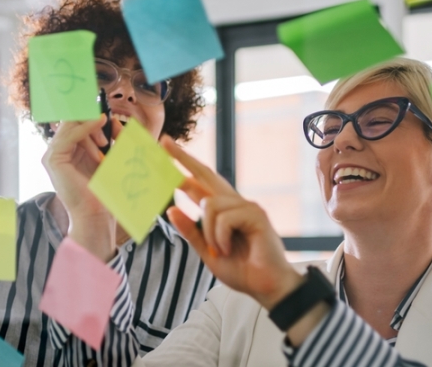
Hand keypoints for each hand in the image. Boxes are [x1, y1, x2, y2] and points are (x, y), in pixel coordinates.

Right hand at [42, 115, 122, 260]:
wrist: (96, 213)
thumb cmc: (103, 190)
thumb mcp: (107, 157)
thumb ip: (107, 138)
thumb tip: (110, 119)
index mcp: (69, 150)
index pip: (76, 122)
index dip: (89, 112)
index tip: (106, 107)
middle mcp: (58, 151)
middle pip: (72, 121)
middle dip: (91, 119)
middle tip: (109, 123)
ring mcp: (53, 155)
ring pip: (71, 126)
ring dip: (91, 127)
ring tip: (106, 142)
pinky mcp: (53, 159)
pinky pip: (69, 135)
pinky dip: (86, 127)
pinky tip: (99, 122)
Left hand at [161, 137, 302, 309]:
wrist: (267, 288)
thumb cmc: (243, 270)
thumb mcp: (207, 252)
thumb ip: (191, 231)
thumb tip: (171, 210)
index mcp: (222, 211)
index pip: (200, 183)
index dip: (184, 166)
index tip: (165, 149)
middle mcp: (234, 203)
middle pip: (206, 174)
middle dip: (184, 159)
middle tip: (164, 143)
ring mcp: (246, 207)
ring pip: (209, 204)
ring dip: (209, 233)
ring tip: (220, 251)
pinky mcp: (256, 215)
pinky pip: (224, 218)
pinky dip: (220, 237)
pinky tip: (228, 249)